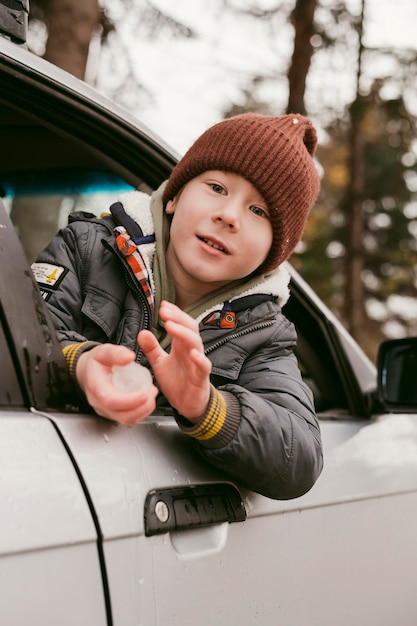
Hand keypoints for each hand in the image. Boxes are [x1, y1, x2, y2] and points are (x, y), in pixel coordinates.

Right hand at [76, 344, 157, 424]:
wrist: (87, 372)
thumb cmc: (96, 362)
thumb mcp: (103, 351)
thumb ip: (116, 353)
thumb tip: (129, 357)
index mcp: (96, 386)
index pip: (111, 401)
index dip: (129, 400)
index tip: (144, 394)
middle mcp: (99, 402)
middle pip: (121, 415)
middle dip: (142, 407)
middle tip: (152, 392)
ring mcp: (105, 410)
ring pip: (126, 420)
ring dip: (143, 411)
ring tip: (151, 395)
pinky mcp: (112, 414)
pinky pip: (128, 419)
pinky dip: (141, 413)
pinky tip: (147, 401)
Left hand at [138, 301, 211, 421]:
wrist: (188, 404)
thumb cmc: (177, 382)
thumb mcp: (159, 363)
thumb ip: (151, 348)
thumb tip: (142, 332)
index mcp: (181, 346)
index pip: (181, 323)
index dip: (174, 313)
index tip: (162, 305)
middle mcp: (191, 350)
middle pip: (190, 328)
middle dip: (178, 318)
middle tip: (164, 312)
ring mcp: (198, 363)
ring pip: (196, 343)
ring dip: (184, 333)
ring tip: (171, 326)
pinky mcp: (201, 377)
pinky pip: (204, 366)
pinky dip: (199, 359)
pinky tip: (192, 353)